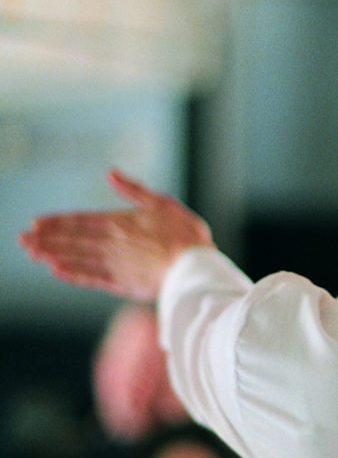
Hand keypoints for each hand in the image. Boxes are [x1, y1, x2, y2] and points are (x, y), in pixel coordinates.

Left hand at [19, 169, 213, 301]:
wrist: (195, 267)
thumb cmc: (185, 235)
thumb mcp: (163, 202)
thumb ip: (134, 190)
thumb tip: (110, 173)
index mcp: (120, 222)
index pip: (80, 220)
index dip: (56, 222)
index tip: (35, 223)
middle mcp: (111, 243)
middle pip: (72, 240)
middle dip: (46, 239)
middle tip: (22, 240)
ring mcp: (115, 264)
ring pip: (76, 258)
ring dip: (52, 255)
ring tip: (32, 255)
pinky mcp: (123, 283)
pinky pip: (91, 278)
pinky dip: (72, 275)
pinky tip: (57, 272)